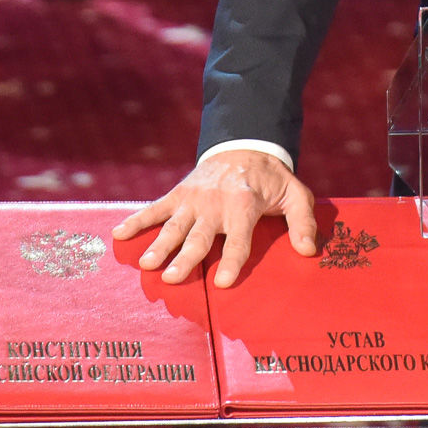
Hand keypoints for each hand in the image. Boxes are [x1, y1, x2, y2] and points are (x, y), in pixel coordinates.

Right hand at [114, 150, 318, 287]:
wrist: (244, 145)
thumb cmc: (271, 179)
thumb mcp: (295, 195)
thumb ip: (303, 222)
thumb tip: (308, 251)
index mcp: (244, 205)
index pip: (238, 239)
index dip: (231, 260)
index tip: (222, 282)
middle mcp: (215, 204)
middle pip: (199, 236)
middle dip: (185, 257)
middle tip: (170, 278)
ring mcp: (194, 199)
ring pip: (174, 225)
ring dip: (159, 244)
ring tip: (146, 264)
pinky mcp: (179, 194)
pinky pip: (155, 208)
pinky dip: (137, 220)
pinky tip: (119, 233)